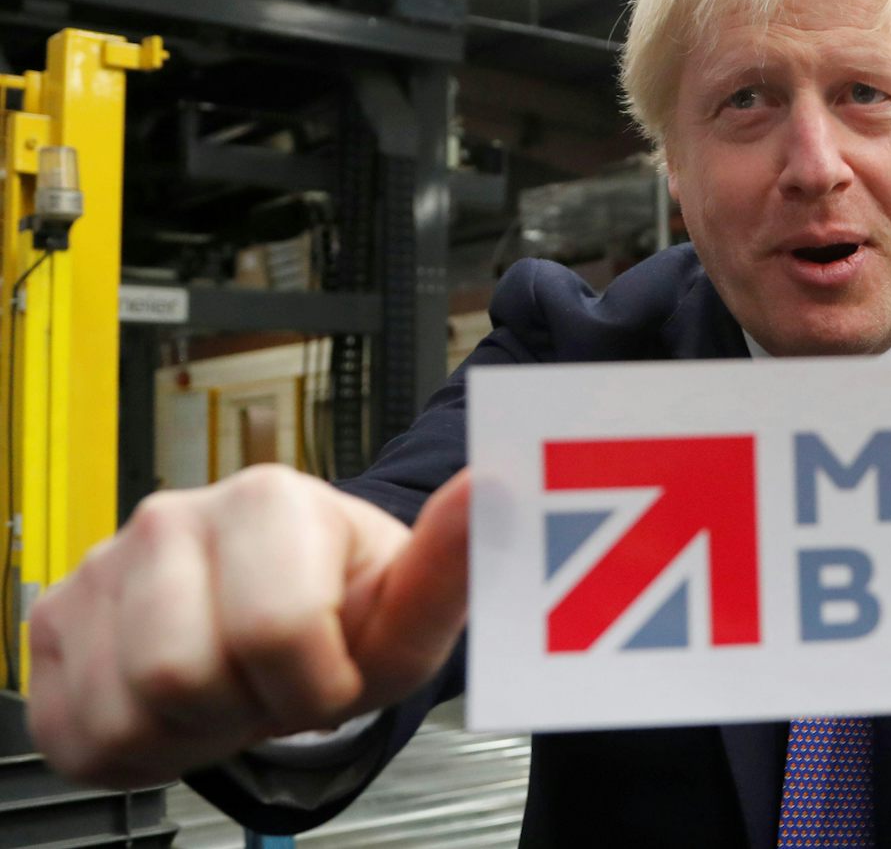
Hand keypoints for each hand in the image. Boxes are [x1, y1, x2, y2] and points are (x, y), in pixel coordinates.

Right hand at [27, 464, 470, 787]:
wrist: (290, 617)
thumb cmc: (352, 609)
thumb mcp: (410, 608)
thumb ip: (450, 562)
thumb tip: (489, 489)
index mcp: (270, 500)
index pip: (275, 632)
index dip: (315, 684)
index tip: (335, 667)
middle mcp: (173, 517)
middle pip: (182, 675)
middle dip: (246, 708)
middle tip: (275, 685)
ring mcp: (103, 565)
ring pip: (126, 709)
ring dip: (191, 731)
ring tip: (231, 691)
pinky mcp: (55, 620)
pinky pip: (74, 729)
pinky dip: (135, 747)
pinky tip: (178, 707)